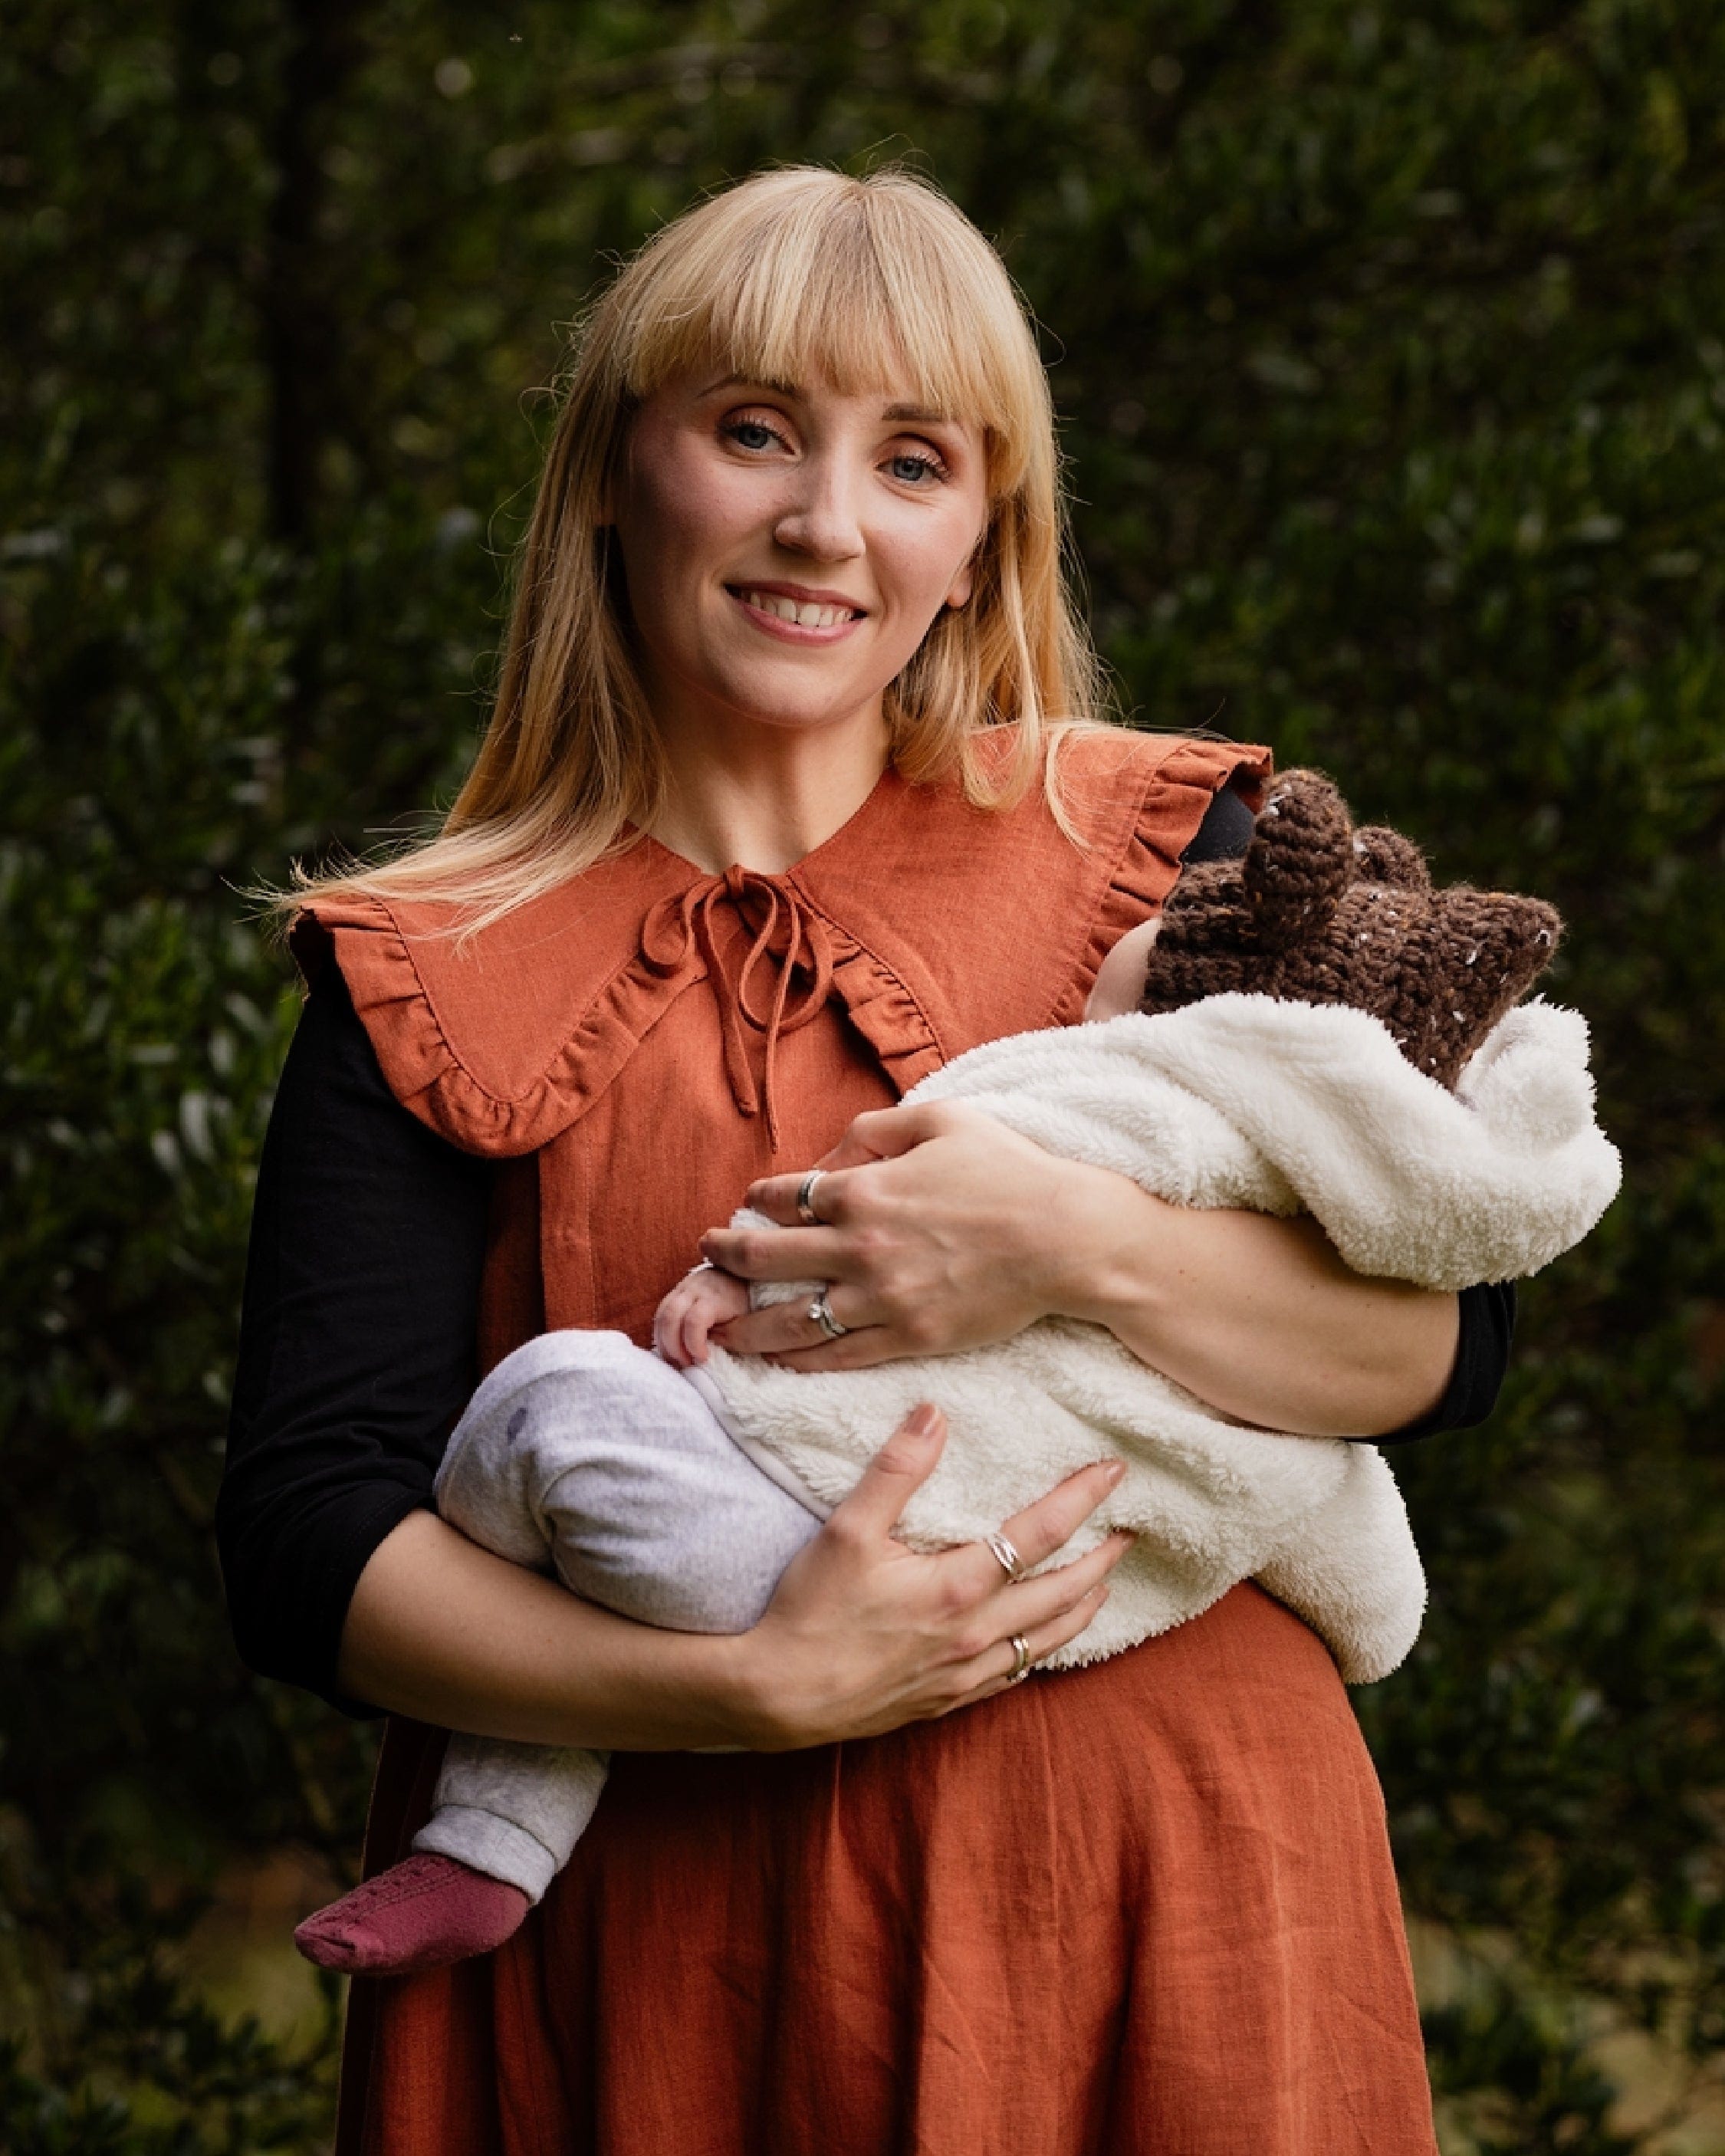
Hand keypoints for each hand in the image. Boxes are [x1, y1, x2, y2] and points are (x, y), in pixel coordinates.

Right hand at [653, 1263, 752, 1366]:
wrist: (742, 1273)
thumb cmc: (747, 1301)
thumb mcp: (746, 1318)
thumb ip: (733, 1334)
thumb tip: (715, 1357)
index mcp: (714, 1296)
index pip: (695, 1319)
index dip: (694, 1343)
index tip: (703, 1359)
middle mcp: (693, 1289)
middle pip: (670, 1317)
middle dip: (673, 1346)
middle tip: (687, 1365)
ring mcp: (681, 1289)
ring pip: (660, 1317)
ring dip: (664, 1344)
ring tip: (678, 1361)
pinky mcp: (674, 1293)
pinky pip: (660, 1315)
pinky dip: (662, 1336)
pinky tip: (672, 1350)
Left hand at [698, 1099, 1112, 1369]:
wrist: (1065, 1237)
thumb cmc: (1008, 1170)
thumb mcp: (939, 1119)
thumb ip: (872, 1131)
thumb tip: (827, 1160)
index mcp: (863, 1190)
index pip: (783, 1197)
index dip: (757, 1199)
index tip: (749, 1205)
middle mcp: (860, 1247)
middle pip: (765, 1259)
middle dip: (725, 1256)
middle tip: (706, 1256)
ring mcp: (881, 1298)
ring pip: (790, 1320)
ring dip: (745, 1324)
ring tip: (720, 1328)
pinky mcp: (907, 1338)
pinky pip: (837, 1354)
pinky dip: (798, 1359)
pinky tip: (777, 1360)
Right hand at [730, 1402, 1132, 1748]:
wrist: (778, 1697)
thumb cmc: (811, 1611)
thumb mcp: (846, 1530)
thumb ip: (895, 1471)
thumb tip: (935, 1414)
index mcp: (957, 1588)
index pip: (1038, 1534)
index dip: (1080, 1499)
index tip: (1113, 1473)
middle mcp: (974, 1634)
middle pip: (1059, 1594)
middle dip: (1099, 1560)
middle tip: (1129, 1535)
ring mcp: (965, 1674)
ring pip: (1045, 1641)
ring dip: (1081, 1609)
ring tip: (1103, 1586)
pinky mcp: (946, 1701)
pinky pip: (1014, 1675)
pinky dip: (1042, 1652)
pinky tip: (1043, 1643)